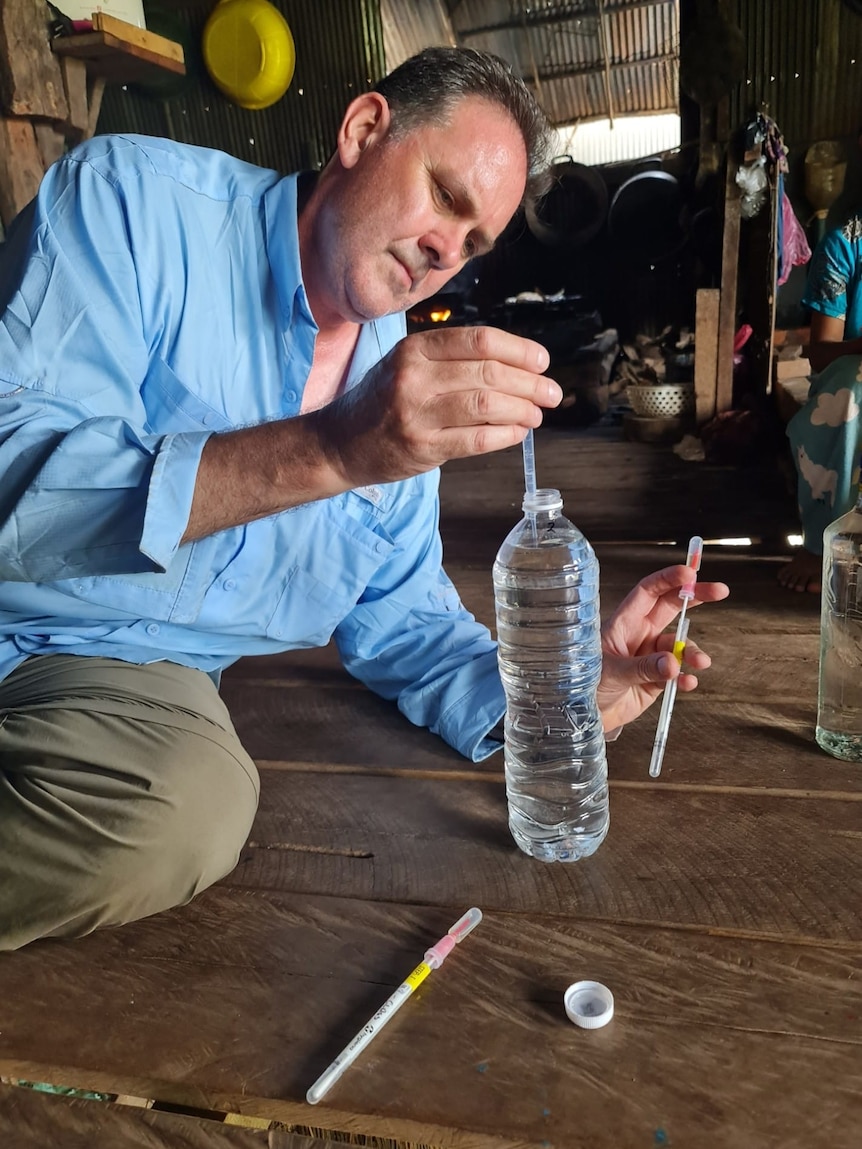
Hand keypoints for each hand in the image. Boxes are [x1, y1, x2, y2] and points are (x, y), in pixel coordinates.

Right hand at [313, 325, 561, 487]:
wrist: (339, 442)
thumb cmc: (381, 402)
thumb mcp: (407, 365)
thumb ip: (451, 360)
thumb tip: (514, 366)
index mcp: (415, 349)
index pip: (479, 341)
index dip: (519, 350)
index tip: (542, 361)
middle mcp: (414, 377)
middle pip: (489, 373)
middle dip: (530, 383)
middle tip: (552, 393)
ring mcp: (417, 414)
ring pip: (486, 405)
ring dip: (522, 409)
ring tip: (537, 414)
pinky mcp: (422, 448)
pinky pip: (475, 440)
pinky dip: (504, 436)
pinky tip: (518, 433)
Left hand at [598, 565, 729, 733]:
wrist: (585, 715)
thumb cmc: (585, 685)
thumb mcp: (612, 672)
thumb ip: (644, 668)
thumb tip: (673, 663)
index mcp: (623, 623)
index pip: (648, 592)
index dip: (668, 580)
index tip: (690, 573)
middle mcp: (639, 635)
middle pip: (672, 608)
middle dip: (696, 598)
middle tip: (720, 591)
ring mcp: (650, 656)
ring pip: (680, 646)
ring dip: (693, 652)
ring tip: (699, 663)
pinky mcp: (657, 678)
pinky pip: (678, 673)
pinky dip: (686, 677)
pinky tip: (686, 683)